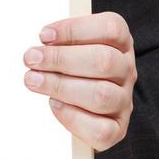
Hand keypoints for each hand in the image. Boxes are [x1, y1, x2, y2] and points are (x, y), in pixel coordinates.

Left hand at [23, 12, 136, 150]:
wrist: (88, 112)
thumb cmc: (76, 75)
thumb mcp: (72, 50)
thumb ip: (60, 43)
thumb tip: (43, 42)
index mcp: (120, 45)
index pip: (111, 28)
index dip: (75, 29)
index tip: (44, 35)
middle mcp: (126, 72)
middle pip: (103, 60)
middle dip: (61, 59)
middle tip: (31, 59)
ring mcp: (123, 102)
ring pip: (100, 94)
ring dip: (60, 86)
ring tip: (33, 80)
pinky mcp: (116, 130)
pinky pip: (99, 129)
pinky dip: (72, 117)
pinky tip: (55, 105)